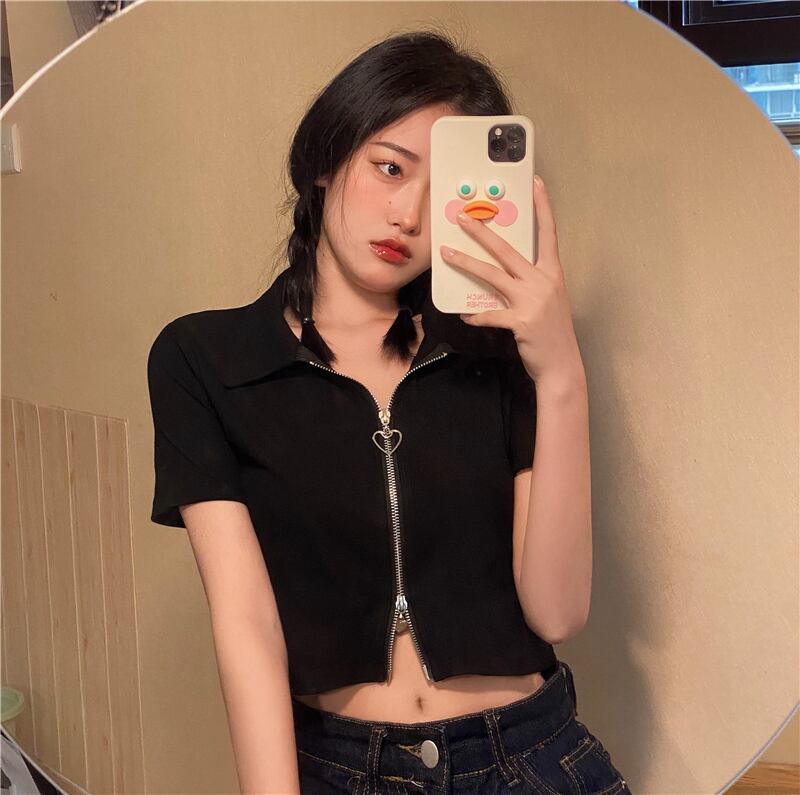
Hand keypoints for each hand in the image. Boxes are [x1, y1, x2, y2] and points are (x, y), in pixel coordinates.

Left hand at [439, 174, 584, 384]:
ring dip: (466, 263)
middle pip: (507, 250)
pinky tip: (464, 315)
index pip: (548, 233)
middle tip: (462, 217)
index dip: (543, 207)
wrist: (562, 364)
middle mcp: (543, 282)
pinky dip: (475, 314)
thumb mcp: (548, 300)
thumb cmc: (552, 332)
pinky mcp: (520, 321)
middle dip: (482, 231)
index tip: (535, 182)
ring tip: (447, 254)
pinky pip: (489, 314)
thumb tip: (503, 272)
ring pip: (492, 275)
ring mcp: (532, 301)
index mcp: (552, 273)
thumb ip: (529, 283)